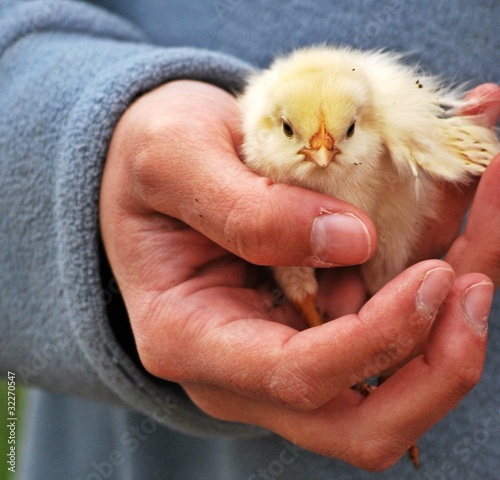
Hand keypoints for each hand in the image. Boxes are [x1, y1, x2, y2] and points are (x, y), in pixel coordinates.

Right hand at [100, 80, 493, 469]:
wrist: (157, 165)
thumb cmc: (148, 161)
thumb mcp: (171, 160)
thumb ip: (245, 208)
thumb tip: (349, 240)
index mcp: (192, 340)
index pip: (298, 380)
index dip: (376, 341)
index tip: (433, 276)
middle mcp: (246, 365)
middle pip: (362, 421)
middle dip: (438, 367)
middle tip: (476, 282)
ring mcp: (288, 346)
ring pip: (395, 373)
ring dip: (454, 308)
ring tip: (486, 210)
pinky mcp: (320, 317)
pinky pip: (393, 318)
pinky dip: (438, 268)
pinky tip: (458, 202)